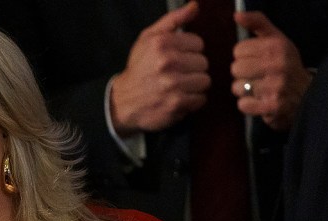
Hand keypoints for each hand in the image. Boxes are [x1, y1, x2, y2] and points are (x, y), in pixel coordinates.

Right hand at [109, 1, 210, 133]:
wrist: (123, 101)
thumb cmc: (138, 68)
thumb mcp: (148, 38)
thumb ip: (173, 20)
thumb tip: (195, 6)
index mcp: (162, 44)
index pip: (198, 43)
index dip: (190, 51)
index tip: (179, 57)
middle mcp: (168, 63)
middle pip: (203, 63)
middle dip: (193, 68)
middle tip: (178, 73)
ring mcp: (173, 84)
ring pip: (205, 81)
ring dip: (195, 85)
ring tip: (180, 86)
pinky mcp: (177, 104)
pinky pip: (200, 99)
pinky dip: (192, 100)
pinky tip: (180, 97)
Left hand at [231, 11, 312, 130]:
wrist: (307, 95)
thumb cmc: (285, 64)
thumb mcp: (276, 39)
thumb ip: (257, 23)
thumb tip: (236, 15)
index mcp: (277, 45)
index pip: (238, 50)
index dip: (244, 56)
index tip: (256, 60)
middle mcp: (278, 64)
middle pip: (235, 68)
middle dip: (242, 74)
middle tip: (256, 76)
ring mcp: (276, 86)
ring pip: (237, 87)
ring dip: (244, 90)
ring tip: (258, 89)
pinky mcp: (273, 106)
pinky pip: (243, 105)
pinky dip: (248, 105)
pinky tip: (259, 101)